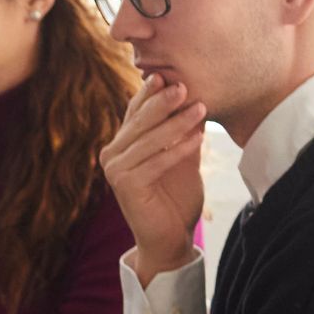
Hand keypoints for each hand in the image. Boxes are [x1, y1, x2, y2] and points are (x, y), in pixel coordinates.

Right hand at [100, 73, 205, 284]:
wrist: (168, 237)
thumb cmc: (174, 199)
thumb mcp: (180, 158)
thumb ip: (181, 133)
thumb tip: (195, 100)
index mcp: (122, 144)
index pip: (135, 111)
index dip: (150, 93)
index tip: (171, 75)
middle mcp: (112, 154)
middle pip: (139, 121)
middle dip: (163, 102)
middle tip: (185, 86)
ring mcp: (115, 170)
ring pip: (148, 140)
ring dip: (176, 124)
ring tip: (201, 109)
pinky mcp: (125, 186)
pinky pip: (155, 161)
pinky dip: (177, 149)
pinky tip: (198, 139)